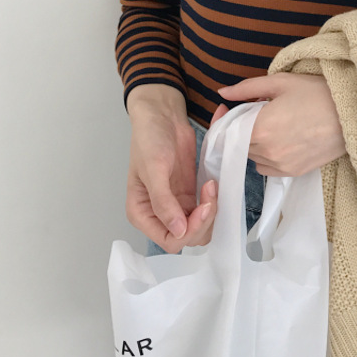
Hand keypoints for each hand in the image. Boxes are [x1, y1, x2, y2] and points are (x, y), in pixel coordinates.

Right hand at [125, 84, 217, 253]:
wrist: (161, 115)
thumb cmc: (150, 139)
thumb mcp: (153, 169)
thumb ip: (163, 202)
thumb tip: (178, 231)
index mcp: (142, 214)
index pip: (170, 240)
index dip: (190, 230)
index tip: (203, 206)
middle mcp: (159, 214)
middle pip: (189, 237)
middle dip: (204, 220)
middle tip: (210, 192)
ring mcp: (177, 204)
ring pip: (201, 225)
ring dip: (211, 211)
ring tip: (212, 186)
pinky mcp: (191, 193)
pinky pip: (206, 208)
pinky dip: (214, 201)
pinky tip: (213, 184)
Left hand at [215, 72, 345, 176]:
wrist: (352, 115)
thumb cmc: (318, 93)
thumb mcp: (281, 82)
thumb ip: (247, 88)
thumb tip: (222, 92)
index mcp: (259, 128)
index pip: (227, 131)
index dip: (226, 119)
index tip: (231, 109)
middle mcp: (266, 151)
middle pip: (238, 143)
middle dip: (243, 128)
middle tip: (260, 112)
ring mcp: (279, 165)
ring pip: (251, 156)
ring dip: (255, 142)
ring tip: (274, 125)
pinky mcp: (293, 173)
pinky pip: (266, 167)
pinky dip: (267, 156)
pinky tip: (282, 140)